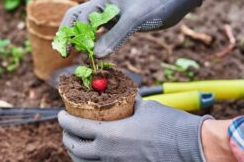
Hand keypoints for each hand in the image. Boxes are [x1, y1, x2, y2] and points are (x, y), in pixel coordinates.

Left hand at [58, 98, 212, 161]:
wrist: (192, 147)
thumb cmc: (169, 124)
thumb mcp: (146, 107)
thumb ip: (129, 104)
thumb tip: (124, 98)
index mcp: (110, 135)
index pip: (76, 127)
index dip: (64, 120)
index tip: (60, 114)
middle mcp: (108, 154)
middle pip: (75, 149)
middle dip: (67, 137)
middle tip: (67, 128)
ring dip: (77, 152)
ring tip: (77, 142)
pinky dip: (92, 161)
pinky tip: (94, 154)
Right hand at [60, 0, 202, 57]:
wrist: (172, 3)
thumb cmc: (154, 6)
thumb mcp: (134, 20)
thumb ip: (115, 37)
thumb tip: (96, 55)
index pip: (82, 17)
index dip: (80, 36)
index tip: (81, 52)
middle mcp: (101, 4)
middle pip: (76, 18)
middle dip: (69, 35)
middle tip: (65, 53)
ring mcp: (107, 13)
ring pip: (85, 26)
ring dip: (79, 40)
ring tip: (74, 55)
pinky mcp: (114, 22)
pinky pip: (98, 32)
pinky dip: (92, 42)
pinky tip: (91, 53)